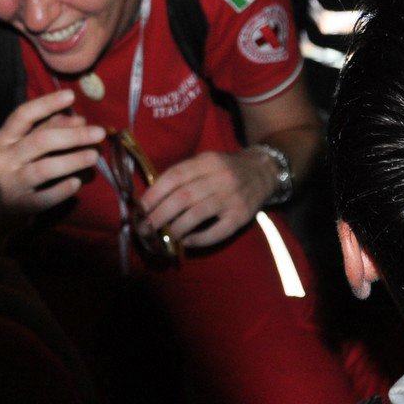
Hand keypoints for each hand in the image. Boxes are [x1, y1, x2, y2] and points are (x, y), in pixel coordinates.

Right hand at [0, 89, 102, 221]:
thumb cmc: (16, 168)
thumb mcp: (24, 146)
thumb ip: (48, 129)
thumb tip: (79, 119)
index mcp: (4, 138)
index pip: (23, 115)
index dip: (47, 104)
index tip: (71, 95)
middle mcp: (4, 158)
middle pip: (39, 142)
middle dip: (72, 135)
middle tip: (99, 132)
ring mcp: (11, 183)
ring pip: (44, 169)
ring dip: (72, 160)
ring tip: (94, 156)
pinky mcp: (21, 206)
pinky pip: (44, 198)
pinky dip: (62, 190)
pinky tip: (77, 182)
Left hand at [138, 146, 280, 250]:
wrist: (263, 172)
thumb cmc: (225, 169)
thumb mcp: (205, 162)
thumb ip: (183, 175)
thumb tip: (151, 197)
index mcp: (207, 161)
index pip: (175, 176)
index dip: (155, 193)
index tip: (140, 208)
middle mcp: (220, 178)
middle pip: (183, 197)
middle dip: (159, 214)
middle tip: (145, 228)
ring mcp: (232, 198)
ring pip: (197, 214)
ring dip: (175, 228)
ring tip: (163, 236)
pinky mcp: (241, 217)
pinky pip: (217, 232)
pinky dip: (198, 239)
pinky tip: (186, 242)